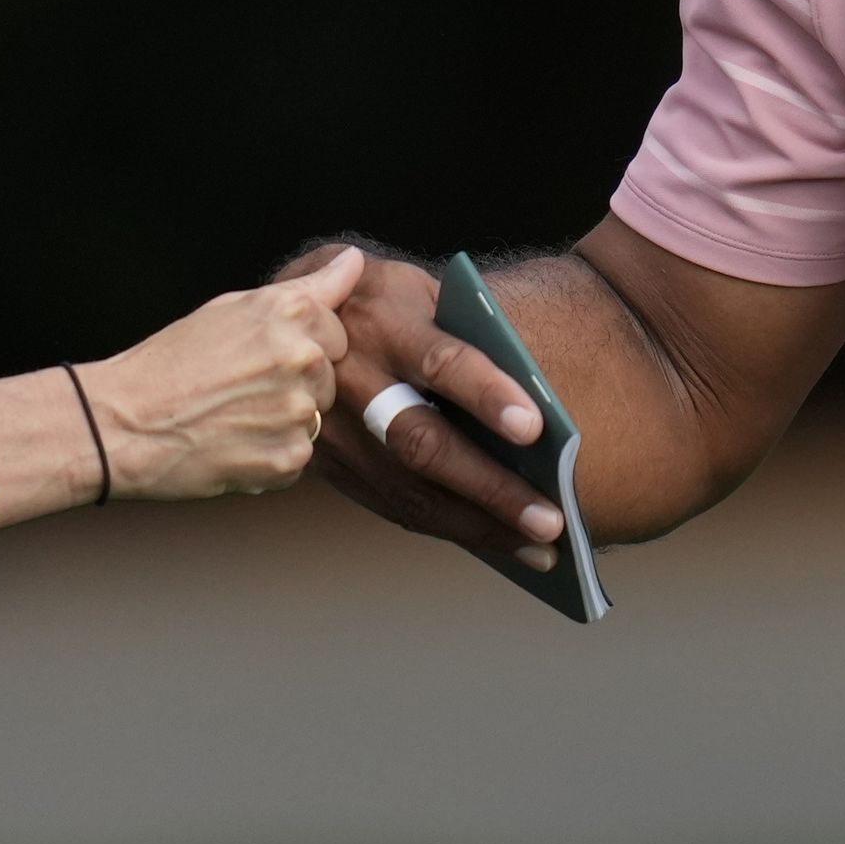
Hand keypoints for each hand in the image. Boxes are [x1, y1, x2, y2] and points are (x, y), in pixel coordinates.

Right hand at [81, 247, 357, 499]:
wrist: (122, 423)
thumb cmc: (169, 362)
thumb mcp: (230, 307)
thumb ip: (304, 289)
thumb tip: (354, 261)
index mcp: (290, 311)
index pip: (337, 329)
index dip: (300, 343)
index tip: (262, 354)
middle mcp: (302, 356)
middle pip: (330, 375)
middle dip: (296, 383)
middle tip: (241, 389)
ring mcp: (298, 409)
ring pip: (315, 417)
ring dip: (283, 420)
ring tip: (233, 416)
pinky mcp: (288, 456)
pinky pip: (298, 454)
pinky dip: (271, 454)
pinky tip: (232, 443)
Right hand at [278, 245, 566, 567]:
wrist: (293, 319)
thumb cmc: (384, 301)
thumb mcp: (418, 293)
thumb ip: (464, 335)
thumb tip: (534, 412)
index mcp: (382, 320)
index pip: (441, 361)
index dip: (487, 395)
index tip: (535, 429)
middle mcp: (350, 376)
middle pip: (422, 443)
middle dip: (490, 487)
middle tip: (551, 521)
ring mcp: (332, 428)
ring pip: (407, 488)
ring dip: (476, 525)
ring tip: (538, 549)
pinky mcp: (328, 463)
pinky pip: (392, 504)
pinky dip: (446, 526)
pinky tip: (491, 539)